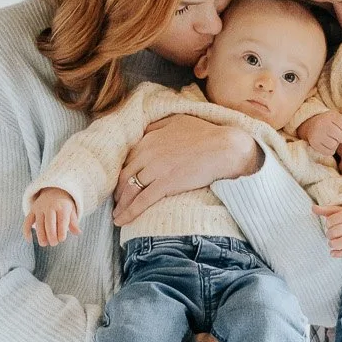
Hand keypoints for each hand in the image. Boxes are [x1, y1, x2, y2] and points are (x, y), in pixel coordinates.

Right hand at [25, 187, 79, 246]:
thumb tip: (78, 233)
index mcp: (62, 207)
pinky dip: (26, 230)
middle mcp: (50, 207)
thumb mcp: (71, 211)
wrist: (53, 190)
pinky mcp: (32, 210)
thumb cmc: (64, 205)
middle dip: (51, 235)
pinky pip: (27, 221)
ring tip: (44, 244)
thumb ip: (73, 223)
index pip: (62, 221)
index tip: (61, 239)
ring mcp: (39, 208)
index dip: (61, 231)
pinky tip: (29, 239)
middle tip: (53, 244)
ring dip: (40, 235)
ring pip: (39, 223)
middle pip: (49, 222)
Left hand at [114, 114, 261, 224]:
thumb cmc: (205, 134)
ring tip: (117, 215)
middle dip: (118, 191)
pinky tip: (122, 220)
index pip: (128, 159)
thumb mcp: (177, 120)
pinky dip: (129, 212)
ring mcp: (156, 170)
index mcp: (149, 139)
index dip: (122, 173)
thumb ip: (158, 126)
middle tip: (117, 201)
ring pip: (130, 190)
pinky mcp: (165, 184)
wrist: (224, 148)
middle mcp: (148, 154)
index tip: (122, 183)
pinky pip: (142, 201)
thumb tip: (146, 131)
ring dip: (121, 204)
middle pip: (125, 176)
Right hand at [299, 109, 341, 157]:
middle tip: (337, 136)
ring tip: (331, 139)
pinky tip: (326, 144)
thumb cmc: (330, 122)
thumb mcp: (337, 118)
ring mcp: (316, 133)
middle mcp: (322, 123)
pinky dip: (330, 150)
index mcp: (332, 115)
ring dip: (335, 144)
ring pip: (334, 145)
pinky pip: (328, 152)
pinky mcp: (314, 143)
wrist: (311, 124)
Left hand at [315, 204, 341, 257]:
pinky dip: (338, 254)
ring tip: (330, 243)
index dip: (327, 223)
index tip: (330, 223)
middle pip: (335, 232)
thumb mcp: (335, 211)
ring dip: (333, 244)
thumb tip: (313, 208)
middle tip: (330, 234)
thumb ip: (324, 210)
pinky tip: (332, 253)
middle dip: (329, 234)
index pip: (330, 221)